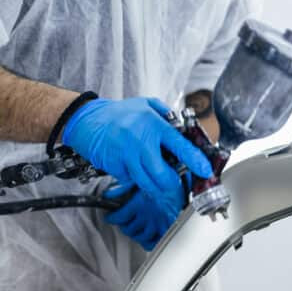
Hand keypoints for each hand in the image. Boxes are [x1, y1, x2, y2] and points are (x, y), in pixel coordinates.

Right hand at [63, 98, 211, 214]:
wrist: (86, 119)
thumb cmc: (118, 113)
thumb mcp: (145, 104)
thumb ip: (166, 115)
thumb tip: (184, 127)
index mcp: (153, 125)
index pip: (181, 146)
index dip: (196, 161)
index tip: (206, 170)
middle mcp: (140, 142)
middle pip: (162, 174)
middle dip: (171, 183)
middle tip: (175, 182)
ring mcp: (126, 155)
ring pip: (146, 182)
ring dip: (155, 186)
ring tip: (157, 181)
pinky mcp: (114, 165)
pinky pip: (130, 179)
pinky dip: (134, 178)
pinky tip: (133, 168)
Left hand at [104, 183, 178, 250]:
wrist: (180, 185)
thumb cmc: (164, 180)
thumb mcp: (139, 181)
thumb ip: (122, 189)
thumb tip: (107, 194)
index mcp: (139, 204)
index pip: (119, 217)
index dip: (112, 218)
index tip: (110, 218)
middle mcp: (146, 215)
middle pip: (129, 229)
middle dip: (125, 227)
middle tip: (125, 223)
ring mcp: (156, 223)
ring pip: (140, 236)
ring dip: (136, 234)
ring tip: (136, 231)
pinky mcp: (166, 228)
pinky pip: (153, 243)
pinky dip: (149, 243)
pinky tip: (147, 239)